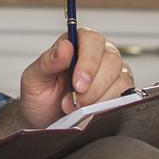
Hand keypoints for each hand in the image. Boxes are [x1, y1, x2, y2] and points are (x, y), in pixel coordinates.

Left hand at [14, 26, 132, 129]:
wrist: (44, 119)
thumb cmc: (40, 95)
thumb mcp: (34, 78)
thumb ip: (48, 62)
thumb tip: (65, 48)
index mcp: (77, 42)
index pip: (92, 40)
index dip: (88, 62)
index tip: (78, 84)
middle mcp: (98, 53)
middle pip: (111, 59)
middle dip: (93, 85)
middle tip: (76, 101)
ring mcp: (112, 71)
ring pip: (120, 78)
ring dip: (98, 98)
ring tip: (77, 108)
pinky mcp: (120, 89)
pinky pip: (124, 94)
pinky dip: (107, 105)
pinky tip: (91, 111)